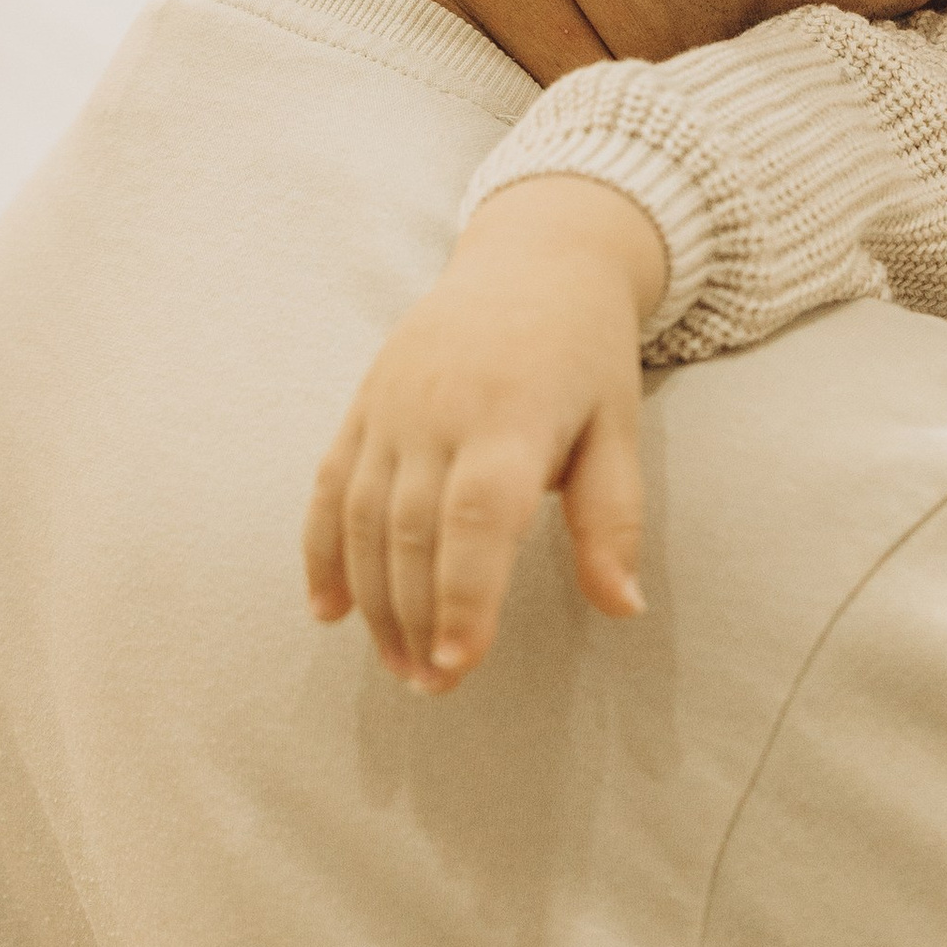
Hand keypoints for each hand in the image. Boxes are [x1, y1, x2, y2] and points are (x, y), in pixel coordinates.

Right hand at [301, 181, 666, 687]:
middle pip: (412, 531)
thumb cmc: (584, 354)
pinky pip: (330, 487)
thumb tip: (624, 609)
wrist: (533, 259)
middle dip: (416, 618)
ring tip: (399, 666)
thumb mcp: (617, 426)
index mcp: (513, 413)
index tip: (461, 663)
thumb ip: (612, 518)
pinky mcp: (363, 405)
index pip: (477, 518)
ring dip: (373, 602)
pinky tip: (328, 611)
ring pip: (364, 519)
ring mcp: (392, 406)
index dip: (464, 595)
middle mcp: (440, 409)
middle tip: (433, 688)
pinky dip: (322, 552)